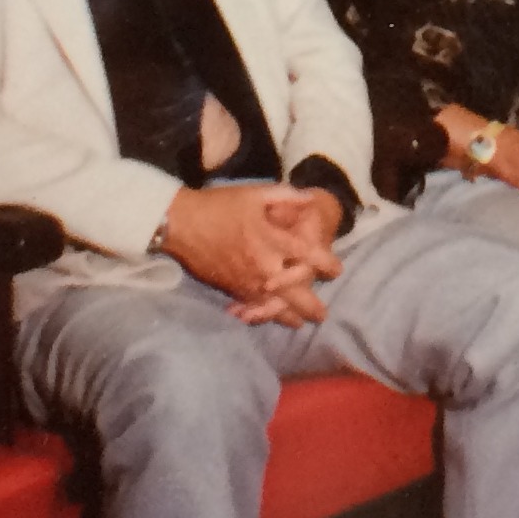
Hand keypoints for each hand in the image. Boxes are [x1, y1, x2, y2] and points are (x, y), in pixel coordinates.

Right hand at [160, 184, 344, 324]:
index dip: (326, 264)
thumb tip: (310, 200)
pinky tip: (267, 320)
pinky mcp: (230, 289)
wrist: (181, 224)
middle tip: (323, 315)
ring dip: (289, 317)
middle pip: (295, 293)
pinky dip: (261, 316)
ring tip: (300, 323)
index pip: (308, 256)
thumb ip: (285, 197)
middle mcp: (263, 267)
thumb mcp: (254, 194)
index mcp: (272, 240)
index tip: (336, 270)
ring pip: (274, 307)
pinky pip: (251, 308)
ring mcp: (246, 282)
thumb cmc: (219, 206)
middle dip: (311, 306)